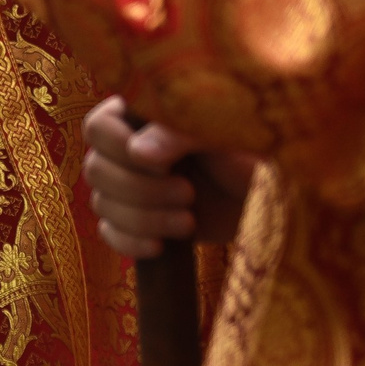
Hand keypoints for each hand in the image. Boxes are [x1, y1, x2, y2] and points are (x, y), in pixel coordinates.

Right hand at [79, 94, 256, 257]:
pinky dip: (129, 243)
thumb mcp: (218, 135)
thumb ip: (178, 135)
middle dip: (140, 190)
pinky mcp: (137, 221)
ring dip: (142, 219)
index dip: (118, 147)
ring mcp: (128, 186)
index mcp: (139, 117)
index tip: (163, 164)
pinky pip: (109, 233)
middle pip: (96, 170)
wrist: (269, 199)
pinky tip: (160, 247)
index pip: (97, 127)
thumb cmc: (248, 155)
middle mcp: (125, 149)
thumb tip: (138, 153)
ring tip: (189, 222)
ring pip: (102, 204)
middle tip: (188, 194)